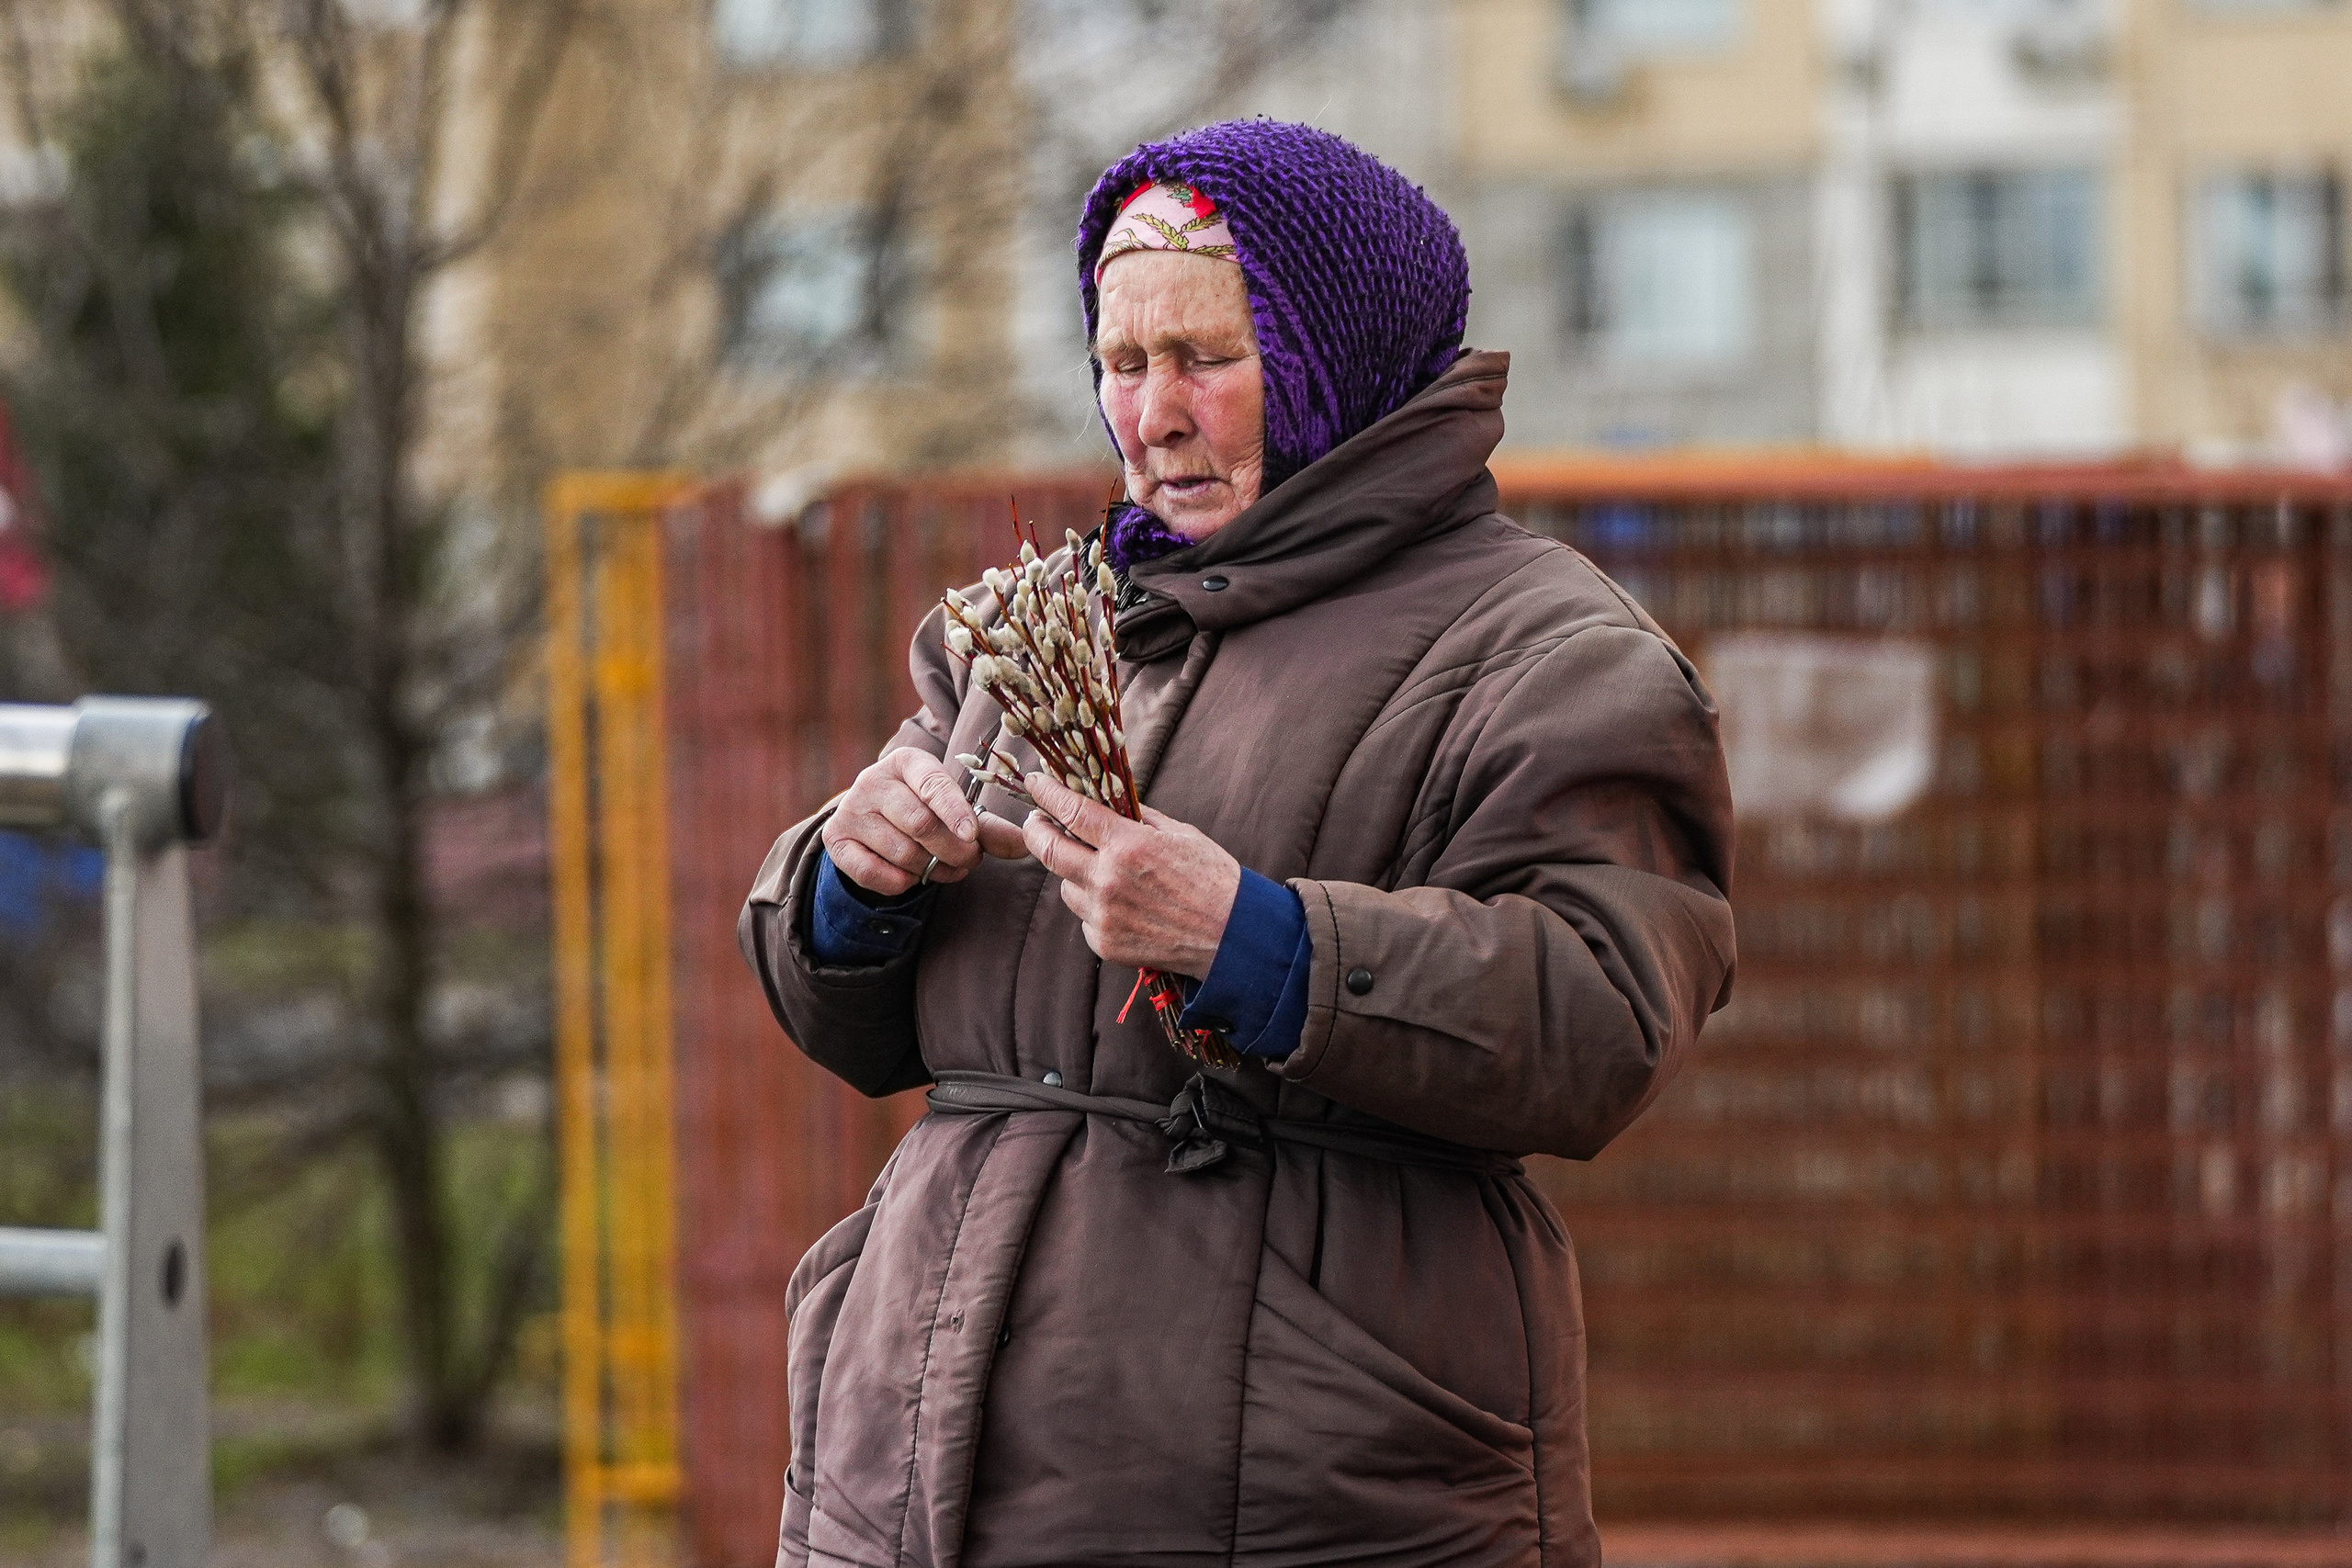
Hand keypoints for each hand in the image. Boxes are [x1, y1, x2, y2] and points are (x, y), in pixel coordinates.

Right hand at [822, 750, 1026, 896]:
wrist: (872, 820)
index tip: (972, 836)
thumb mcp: (954, 810)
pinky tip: (912, 876)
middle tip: (970, 859)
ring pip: (900, 851)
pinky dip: (899, 882)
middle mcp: (873, 781)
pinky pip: (872, 872)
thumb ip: (988, 828)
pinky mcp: (837, 841)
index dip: (954, 811)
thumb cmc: (924, 809)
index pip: (932, 783)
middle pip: (918, 822)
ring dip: (931, 869)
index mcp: (907, 762)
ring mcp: (851, 811)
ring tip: (948, 869)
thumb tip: (1026, 846)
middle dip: (951, 849)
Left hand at [1021, 772, 1239, 977]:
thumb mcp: (1180, 834)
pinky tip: (1124, 906)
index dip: (1047, 793)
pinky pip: (1085, 917)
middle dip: (1035, 829)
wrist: (1232, 937)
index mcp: (1129, 845)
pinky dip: (1095, 907)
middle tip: (1036, 820)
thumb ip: (1139, 818)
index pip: (1072, 811)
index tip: (1035, 782)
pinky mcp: (1104, 943)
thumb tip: (1108, 801)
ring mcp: (1104, 915)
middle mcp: (1108, 880)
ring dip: (1075, 873)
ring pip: (1066, 886)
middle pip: (1048, 849)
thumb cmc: (1213, 879)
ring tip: (1102, 871)